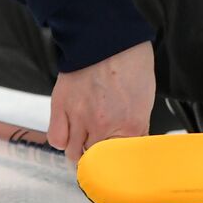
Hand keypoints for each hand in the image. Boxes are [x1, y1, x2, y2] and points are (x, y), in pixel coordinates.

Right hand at [47, 41, 155, 163]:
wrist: (106, 36)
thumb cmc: (129, 62)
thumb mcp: (145, 98)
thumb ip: (137, 125)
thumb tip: (132, 142)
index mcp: (130, 126)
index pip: (123, 162)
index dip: (121, 164)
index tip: (120, 165)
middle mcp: (103, 127)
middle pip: (96, 163)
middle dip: (100, 161)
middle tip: (103, 155)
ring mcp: (79, 119)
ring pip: (74, 155)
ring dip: (81, 153)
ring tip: (86, 145)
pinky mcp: (61, 107)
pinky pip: (57, 139)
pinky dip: (63, 141)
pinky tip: (70, 133)